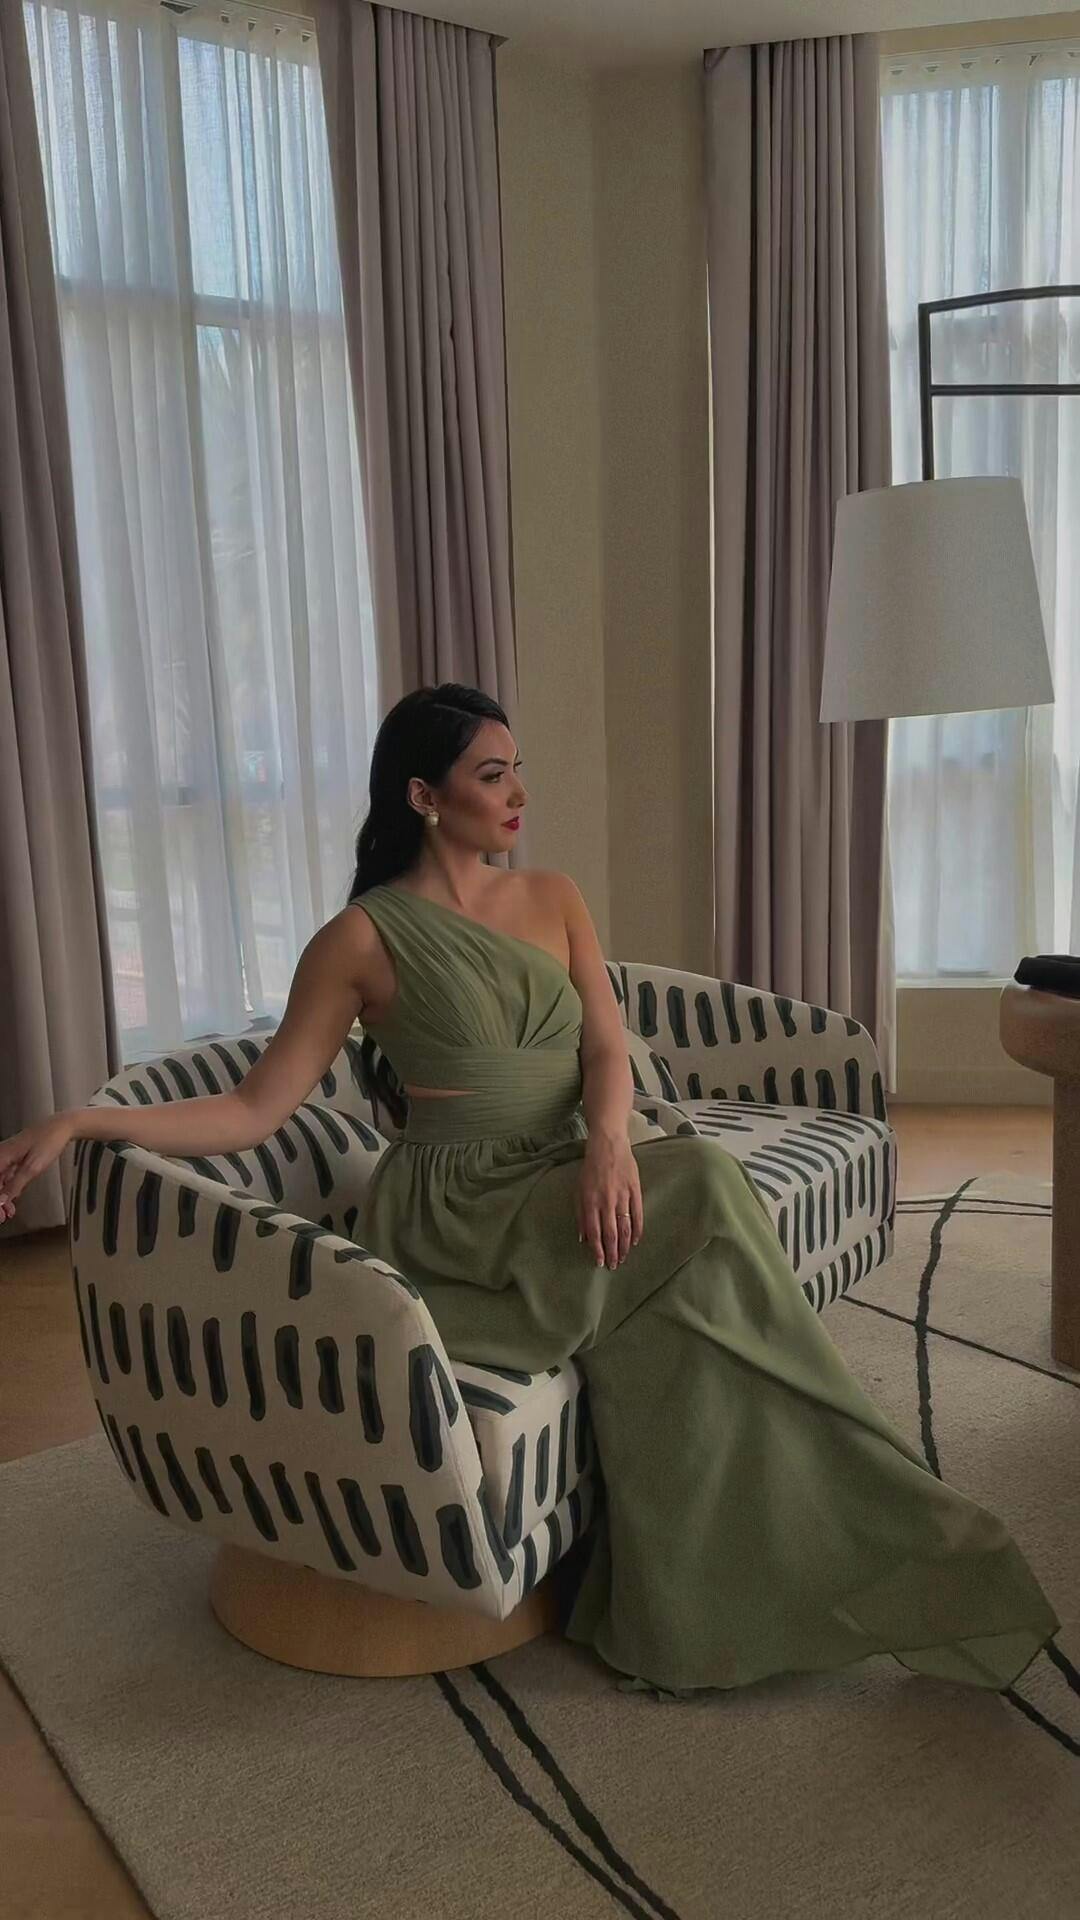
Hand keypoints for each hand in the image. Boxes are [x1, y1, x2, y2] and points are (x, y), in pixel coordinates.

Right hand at [0, 1115, 74, 1223]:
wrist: (62, 1126)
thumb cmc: (48, 1142)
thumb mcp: (32, 1168)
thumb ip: (14, 1185)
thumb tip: (0, 1201)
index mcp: (0, 1157)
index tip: (1, 1215)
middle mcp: (0, 1156)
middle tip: (5, 1216)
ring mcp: (7, 1156)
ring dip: (3, 1197)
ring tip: (10, 1212)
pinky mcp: (15, 1157)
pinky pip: (6, 1175)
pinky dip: (9, 1188)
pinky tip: (14, 1198)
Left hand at [577, 1132, 642, 1268]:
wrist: (608, 1145)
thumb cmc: (590, 1169)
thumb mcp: (579, 1190)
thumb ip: (581, 1214)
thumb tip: (583, 1238)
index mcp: (590, 1202)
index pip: (594, 1232)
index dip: (598, 1250)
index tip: (600, 1262)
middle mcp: (606, 1202)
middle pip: (611, 1234)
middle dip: (613, 1252)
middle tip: (614, 1266)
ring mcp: (622, 1196)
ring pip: (625, 1227)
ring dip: (625, 1245)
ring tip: (624, 1257)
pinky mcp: (635, 1190)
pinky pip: (638, 1214)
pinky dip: (637, 1230)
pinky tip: (635, 1241)